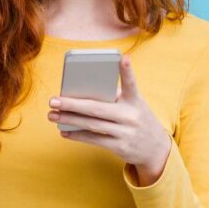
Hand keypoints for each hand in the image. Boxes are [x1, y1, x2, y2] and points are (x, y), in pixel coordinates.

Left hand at [47, 55, 172, 185]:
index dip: (127, 70)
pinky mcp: (120, 146)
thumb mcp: (134, 106)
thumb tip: (80, 95)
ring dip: (69, 120)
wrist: (156, 150)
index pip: (131, 83)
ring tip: (52, 115)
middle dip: (72, 104)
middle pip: (97, 108)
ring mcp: (126, 132)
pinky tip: (64, 130)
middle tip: (53, 101)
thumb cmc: (137, 120)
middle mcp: (131, 115)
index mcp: (135, 100)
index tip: (122, 58)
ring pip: (91, 124)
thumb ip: (115, 98)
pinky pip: (94, 139)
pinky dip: (77, 134)